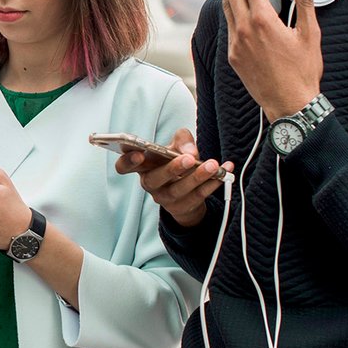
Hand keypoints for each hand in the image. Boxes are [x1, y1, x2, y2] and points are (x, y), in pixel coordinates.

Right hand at [114, 126, 232, 228]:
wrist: (186, 191)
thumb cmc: (175, 162)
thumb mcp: (176, 146)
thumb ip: (182, 140)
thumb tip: (190, 150)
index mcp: (142, 166)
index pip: (124, 167)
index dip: (128, 161)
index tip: (139, 154)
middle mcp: (150, 183)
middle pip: (154, 180)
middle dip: (172, 169)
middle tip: (189, 158)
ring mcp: (164, 198)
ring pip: (178, 190)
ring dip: (197, 177)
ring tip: (212, 165)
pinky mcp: (181, 207)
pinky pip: (197, 197)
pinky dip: (212, 184)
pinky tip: (223, 173)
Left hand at [223, 0, 322, 119]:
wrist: (288, 102)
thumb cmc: (303, 71)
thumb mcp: (309, 34)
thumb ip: (305, 2)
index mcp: (262, 20)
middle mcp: (244, 29)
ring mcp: (235, 43)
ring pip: (226, 7)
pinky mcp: (233, 55)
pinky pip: (229, 25)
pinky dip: (230, 9)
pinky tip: (234, 4)